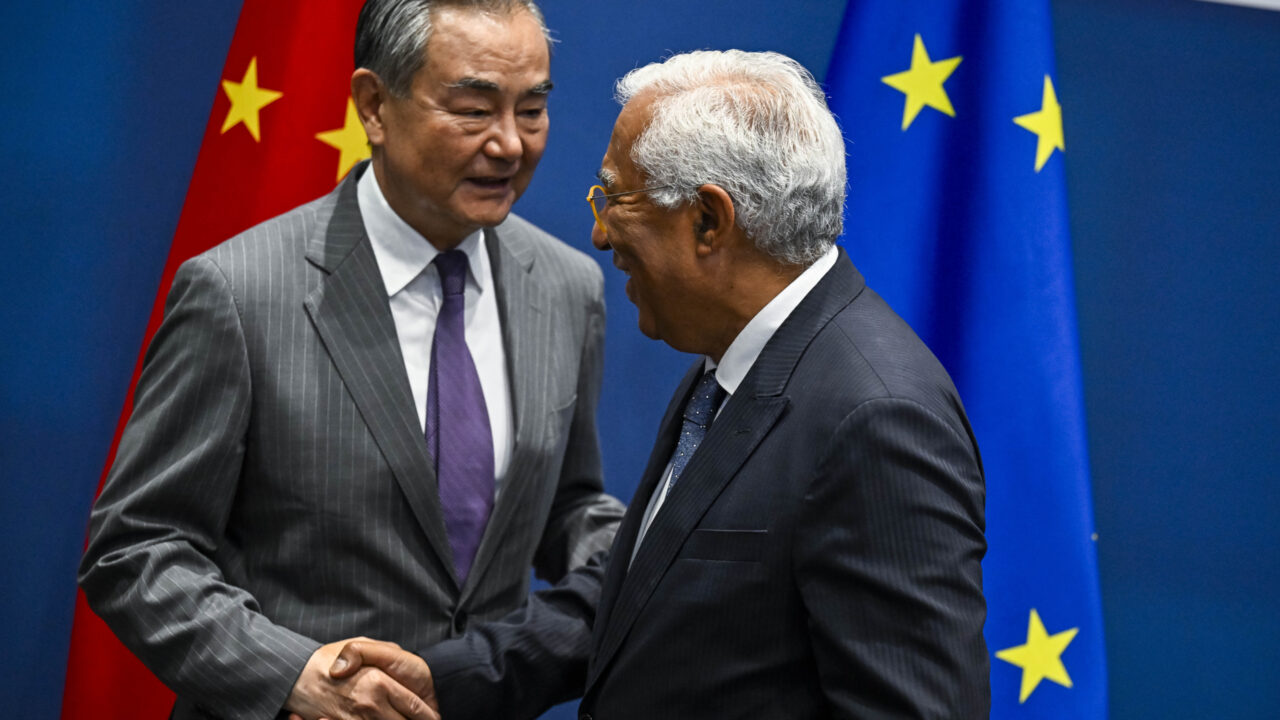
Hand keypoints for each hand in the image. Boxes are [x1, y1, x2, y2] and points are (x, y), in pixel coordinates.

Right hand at [284, 637, 437, 719]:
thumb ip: (384, 652)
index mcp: (379, 682)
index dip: (428, 716)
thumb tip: (401, 661)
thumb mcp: (359, 643)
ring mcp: (356, 719)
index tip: (435, 718)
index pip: (415, 707)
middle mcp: (370, 704)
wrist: (292, 673)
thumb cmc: (326, 657)